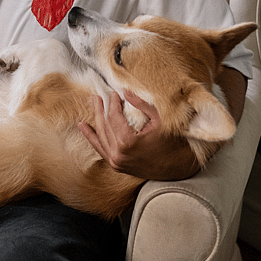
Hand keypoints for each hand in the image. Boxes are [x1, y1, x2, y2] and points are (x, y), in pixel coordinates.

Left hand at [78, 91, 198, 180]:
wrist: (178, 169)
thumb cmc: (172, 143)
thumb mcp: (160, 120)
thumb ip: (142, 105)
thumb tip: (125, 92)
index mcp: (127, 142)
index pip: (114, 117)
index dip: (113, 104)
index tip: (114, 93)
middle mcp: (118, 154)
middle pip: (105, 126)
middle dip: (101, 109)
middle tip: (98, 96)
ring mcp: (115, 162)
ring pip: (100, 136)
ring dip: (95, 119)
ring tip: (92, 105)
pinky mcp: (116, 166)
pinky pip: (100, 149)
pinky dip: (91, 137)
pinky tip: (83, 126)